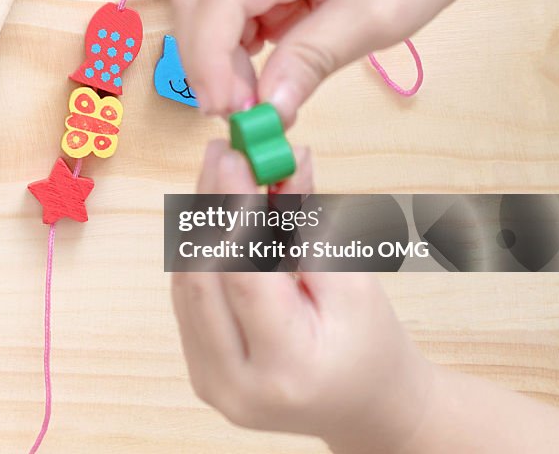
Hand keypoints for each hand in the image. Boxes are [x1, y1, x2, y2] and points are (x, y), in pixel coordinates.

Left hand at [171, 141, 434, 451]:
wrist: (365, 405)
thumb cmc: (370, 344)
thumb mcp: (353, 280)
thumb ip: (308, 223)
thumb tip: (283, 159)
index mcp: (286, 368)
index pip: (244, 276)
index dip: (234, 210)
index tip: (236, 157)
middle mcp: (236, 384)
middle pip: (202, 279)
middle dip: (209, 207)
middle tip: (222, 154)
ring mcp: (210, 382)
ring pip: (188, 285)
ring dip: (200, 223)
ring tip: (219, 172)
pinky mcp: (199, 370)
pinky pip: (190, 299)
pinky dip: (201, 252)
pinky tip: (214, 212)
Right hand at [172, 0, 489, 122]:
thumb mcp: (373, 19)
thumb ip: (310, 61)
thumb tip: (266, 108)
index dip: (210, 59)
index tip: (228, 109)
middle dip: (204, 58)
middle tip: (233, 108)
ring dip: (217, 49)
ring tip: (253, 89)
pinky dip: (236, 35)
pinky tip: (267, 58)